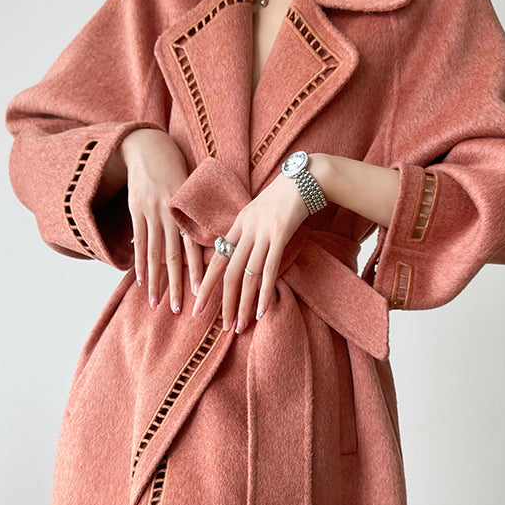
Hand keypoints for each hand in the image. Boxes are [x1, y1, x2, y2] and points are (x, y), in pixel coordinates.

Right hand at [118, 128, 204, 312]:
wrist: (149, 149)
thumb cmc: (177, 173)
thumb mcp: (191, 193)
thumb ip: (198, 218)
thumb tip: (215, 244)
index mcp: (188, 214)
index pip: (194, 249)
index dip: (197, 273)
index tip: (201, 295)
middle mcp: (170, 216)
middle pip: (173, 258)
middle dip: (176, 286)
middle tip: (178, 309)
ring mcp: (151, 215)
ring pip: (154, 254)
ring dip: (155, 281)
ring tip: (155, 302)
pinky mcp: (135, 212)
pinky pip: (138, 242)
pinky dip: (139, 263)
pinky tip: (140, 280)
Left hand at [191, 164, 316, 330]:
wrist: (305, 178)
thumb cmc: (284, 198)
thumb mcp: (259, 213)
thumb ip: (248, 233)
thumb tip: (239, 255)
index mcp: (238, 224)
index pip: (217, 259)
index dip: (207, 284)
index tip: (199, 305)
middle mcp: (246, 230)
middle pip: (229, 272)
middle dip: (224, 302)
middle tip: (222, 327)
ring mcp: (262, 233)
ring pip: (247, 275)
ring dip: (243, 304)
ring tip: (240, 325)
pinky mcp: (280, 235)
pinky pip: (269, 269)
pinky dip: (263, 292)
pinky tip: (261, 311)